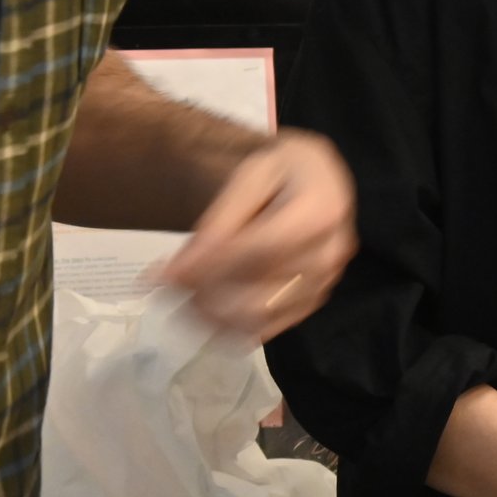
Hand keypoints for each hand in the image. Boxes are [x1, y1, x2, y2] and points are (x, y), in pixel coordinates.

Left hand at [156, 131, 355, 339]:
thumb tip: (178, 271)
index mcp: (320, 210)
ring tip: (182, 304)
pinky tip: (209, 314)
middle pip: (262, 291)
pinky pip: (273, 325)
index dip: (210, 267)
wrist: (323, 178)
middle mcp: (330, 253)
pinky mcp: (316, 298)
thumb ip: (216, 223)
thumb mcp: (249, 177)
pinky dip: (235, 327)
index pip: (259, 250)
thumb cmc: (284, 169)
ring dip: (215, 317)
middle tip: (168, 290)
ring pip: (264, 314)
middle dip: (208, 297)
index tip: (166, 275)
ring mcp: (327, 281)